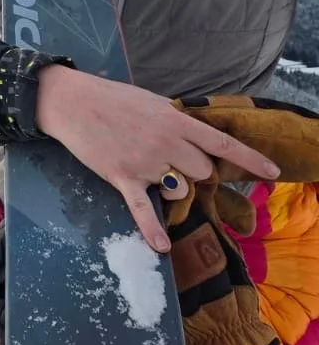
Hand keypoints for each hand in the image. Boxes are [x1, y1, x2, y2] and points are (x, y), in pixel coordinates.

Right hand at [36, 65, 279, 252]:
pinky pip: (142, 208)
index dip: (250, 159)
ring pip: (179, 188)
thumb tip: (192, 137)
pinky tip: (160, 247)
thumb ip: (174, 121)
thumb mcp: (151, 102)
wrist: (72, 101)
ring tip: (153, 173)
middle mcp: (165, 142)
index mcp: (174, 120)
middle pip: (201, 171)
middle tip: (175, 163)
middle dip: (194, 172)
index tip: (272, 173)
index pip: (221, 143)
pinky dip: (152, 229)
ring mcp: (145, 162)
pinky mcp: (122, 177)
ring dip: (173, 187)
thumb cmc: (111, 98)